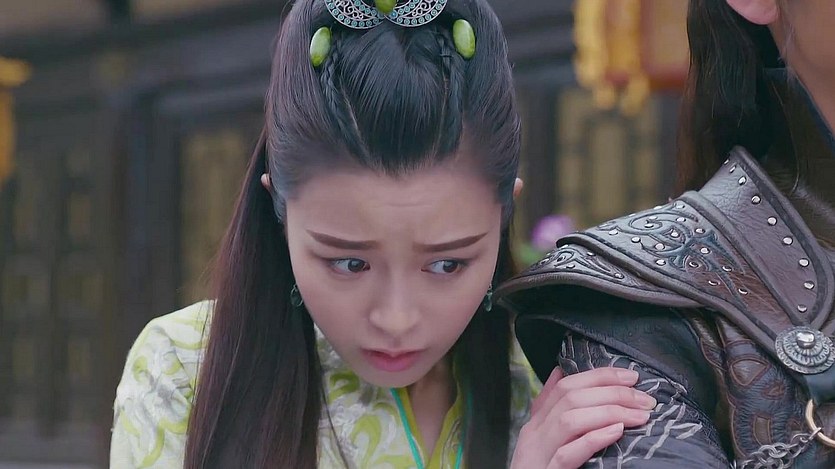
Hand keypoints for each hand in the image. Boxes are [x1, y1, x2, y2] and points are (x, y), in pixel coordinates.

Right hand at [510, 367, 655, 468]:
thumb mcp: (542, 439)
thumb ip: (549, 408)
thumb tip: (558, 371)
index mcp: (535, 425)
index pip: (564, 386)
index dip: (599, 376)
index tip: (630, 377)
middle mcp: (535, 435)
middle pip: (570, 398)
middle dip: (611, 392)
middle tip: (644, 399)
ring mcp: (539, 455)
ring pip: (570, 420)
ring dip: (609, 412)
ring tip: (639, 415)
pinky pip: (568, 454)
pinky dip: (593, 439)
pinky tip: (617, 431)